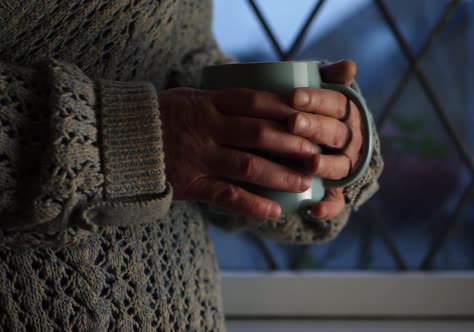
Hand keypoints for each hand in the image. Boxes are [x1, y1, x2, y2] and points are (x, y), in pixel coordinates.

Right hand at [159, 88, 316, 219]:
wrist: (119, 141)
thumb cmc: (162, 118)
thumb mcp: (190, 98)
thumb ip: (222, 101)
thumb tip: (263, 102)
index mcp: (208, 103)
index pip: (254, 101)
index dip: (284, 109)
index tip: (308, 118)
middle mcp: (206, 127)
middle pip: (258, 133)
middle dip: (292, 144)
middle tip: (316, 155)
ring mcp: (199, 156)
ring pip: (248, 165)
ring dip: (280, 175)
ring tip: (305, 184)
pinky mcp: (190, 183)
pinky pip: (226, 195)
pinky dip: (253, 204)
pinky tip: (274, 212)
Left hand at [287, 60, 362, 219]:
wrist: (320, 145)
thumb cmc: (315, 112)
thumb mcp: (322, 93)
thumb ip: (331, 78)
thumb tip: (350, 66)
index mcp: (348, 114)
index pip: (337, 104)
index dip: (317, 100)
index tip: (292, 96)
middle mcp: (351, 140)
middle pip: (337, 134)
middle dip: (315, 128)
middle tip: (293, 123)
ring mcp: (345, 167)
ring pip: (340, 167)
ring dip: (326, 166)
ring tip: (310, 164)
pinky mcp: (338, 192)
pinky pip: (337, 202)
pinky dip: (328, 208)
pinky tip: (314, 210)